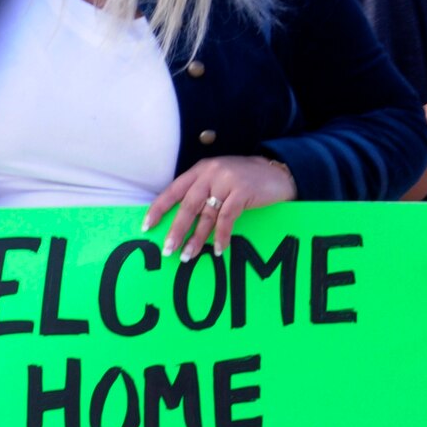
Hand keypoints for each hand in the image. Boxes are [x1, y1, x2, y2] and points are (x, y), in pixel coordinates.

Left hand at [144, 154, 296, 259]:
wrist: (278, 171)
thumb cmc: (247, 180)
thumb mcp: (220, 179)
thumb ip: (203, 192)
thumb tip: (182, 221)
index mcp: (200, 170)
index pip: (173, 190)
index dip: (158, 209)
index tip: (147, 227)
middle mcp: (210, 173)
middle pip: (187, 206)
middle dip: (176, 231)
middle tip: (168, 250)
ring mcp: (227, 180)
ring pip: (206, 215)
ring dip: (197, 239)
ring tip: (189, 256)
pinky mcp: (242, 191)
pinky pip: (227, 218)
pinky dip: (222, 236)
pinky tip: (220, 249)